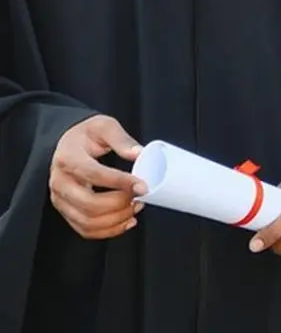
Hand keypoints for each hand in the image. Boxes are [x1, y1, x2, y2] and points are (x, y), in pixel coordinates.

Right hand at [49, 114, 146, 239]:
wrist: (68, 142)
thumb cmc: (87, 134)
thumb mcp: (104, 126)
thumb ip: (122, 140)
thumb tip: (140, 154)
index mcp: (68, 158)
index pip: (94, 174)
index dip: (120, 182)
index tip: (142, 186)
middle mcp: (60, 182)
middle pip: (89, 203)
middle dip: (119, 204)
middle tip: (140, 197)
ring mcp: (60, 199)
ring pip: (87, 221)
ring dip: (116, 219)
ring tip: (136, 208)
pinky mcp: (66, 211)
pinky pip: (84, 229)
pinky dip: (107, 231)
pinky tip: (125, 221)